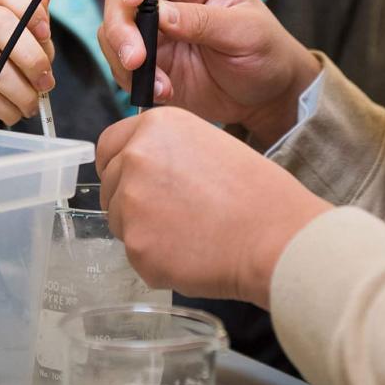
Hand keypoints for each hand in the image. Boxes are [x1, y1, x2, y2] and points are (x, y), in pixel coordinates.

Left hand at [97, 107, 330, 306]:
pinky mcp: (136, 245)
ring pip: (119, 220)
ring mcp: (132, 202)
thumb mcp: (207, 144)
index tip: (133, 179)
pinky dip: (156, 259)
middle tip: (172, 212)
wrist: (274, 234)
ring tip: (189, 231)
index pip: (109, 144)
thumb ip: (166, 149)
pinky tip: (191, 252)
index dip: (119, 164)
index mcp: (156, 125)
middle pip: (109, 184)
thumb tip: (142, 166)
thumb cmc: (254, 192)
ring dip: (143, 229)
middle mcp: (136, 157)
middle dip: (131, 199)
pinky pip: (136, 253)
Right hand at [98, 0, 319, 147]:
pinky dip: (134, 81)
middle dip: (119, 25)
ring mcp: (156, 34)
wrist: (269, 96)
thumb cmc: (266, 51)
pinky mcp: (152, 65)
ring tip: (155, 82)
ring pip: (113, 31)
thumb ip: (203, 20)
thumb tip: (161, 13)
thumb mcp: (245, 31)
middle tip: (135, 56)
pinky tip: (163, 92)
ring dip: (122, 56)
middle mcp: (169, 1)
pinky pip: (123, 67)